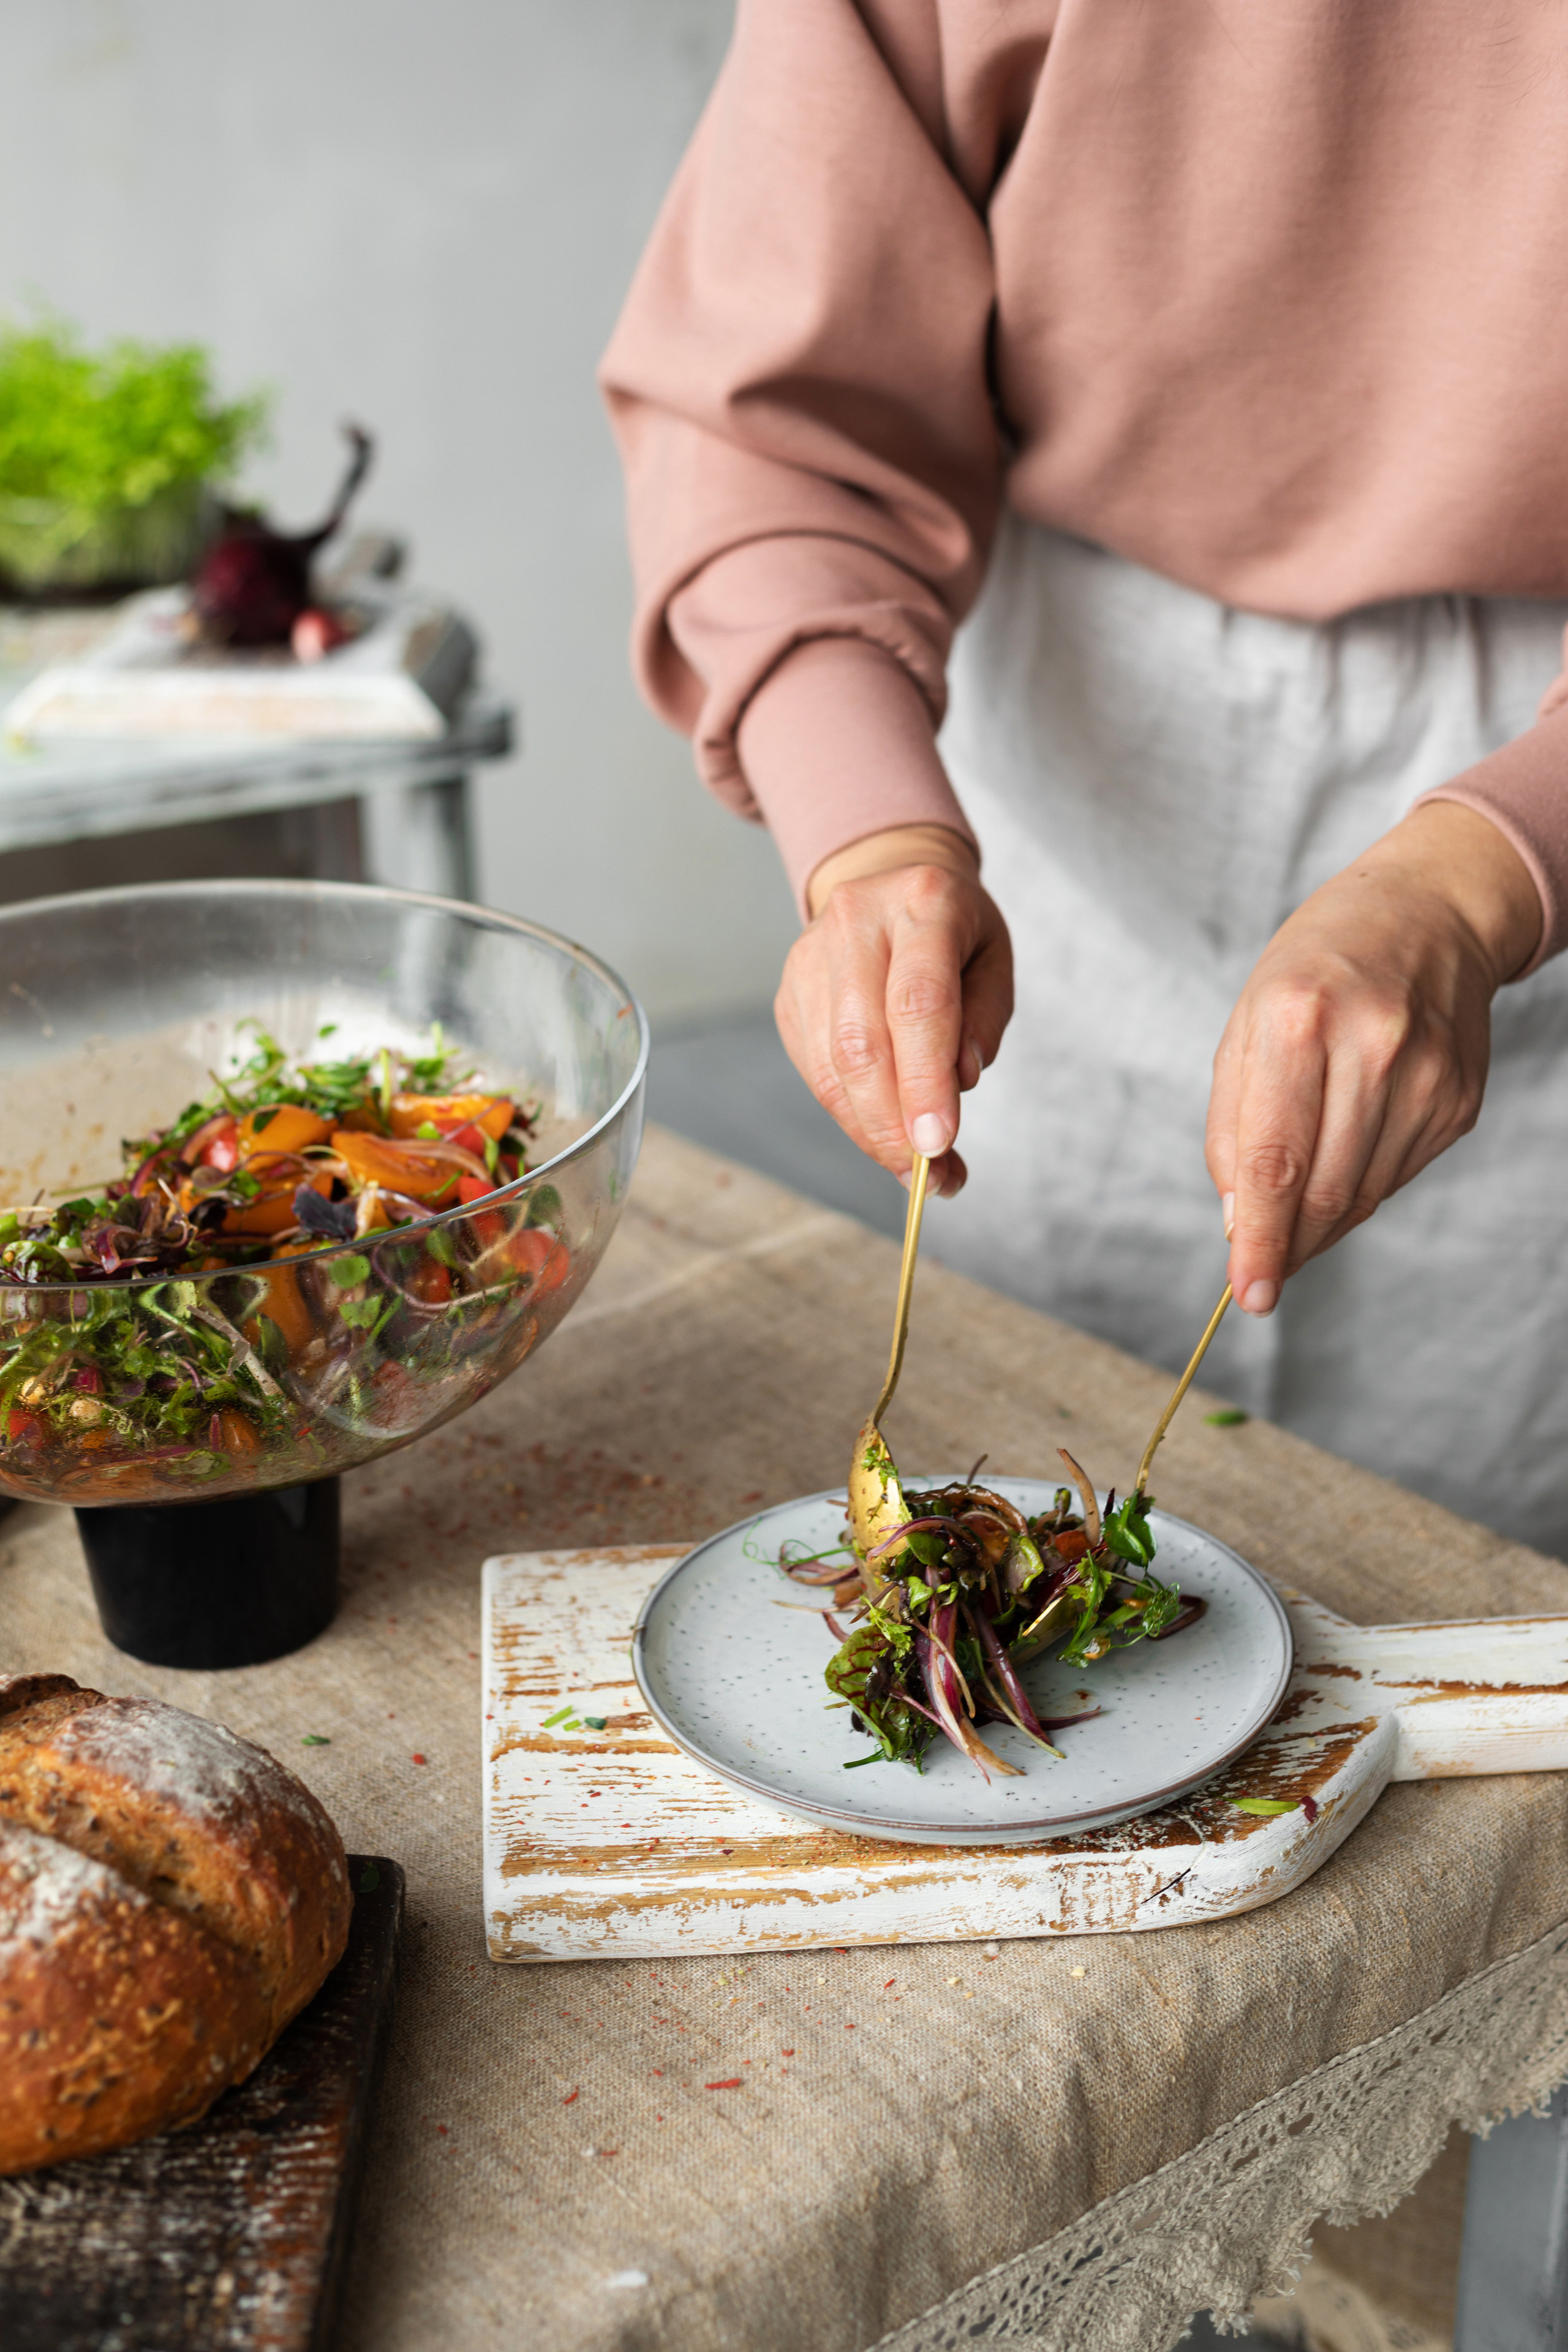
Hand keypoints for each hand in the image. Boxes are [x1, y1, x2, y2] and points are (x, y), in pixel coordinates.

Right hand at [774, 824, 1013, 1194]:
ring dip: (872, 1132)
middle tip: (931, 1177)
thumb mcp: (994, 960)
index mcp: (923, 903)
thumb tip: (959, 1085)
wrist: (888, 881)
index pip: (918, 1003)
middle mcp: (856, 922)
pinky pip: (815, 1071)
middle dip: (894, 1124)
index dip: (925, 1082)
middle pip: (863, 1043)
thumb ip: (983, 1021)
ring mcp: (810, 958)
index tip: (941, 1146)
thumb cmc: (954, 931)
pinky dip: (851, 1115)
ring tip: (916, 1171)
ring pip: (832, 1066)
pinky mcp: (789, 994)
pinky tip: (884, 1135)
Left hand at [1207, 801, 1542, 1314]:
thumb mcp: (1247, 1023)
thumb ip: (1233, 1126)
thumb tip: (1238, 1221)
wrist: (1427, 915)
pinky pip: (1397, 1175)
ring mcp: (1427, 1076)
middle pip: (1324, 1190)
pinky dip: (1358, 1189)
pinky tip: (1343, 1161)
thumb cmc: (1316, 967)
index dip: (1260, 1239)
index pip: (1275, 1161)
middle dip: (1286, 1245)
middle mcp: (1372, 1048)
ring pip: (1363, 1194)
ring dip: (1319, 1225)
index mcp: (1299, 1020)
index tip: (1246, 1293)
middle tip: (1259, 1274)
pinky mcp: (1460, 1100)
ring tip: (1294, 1216)